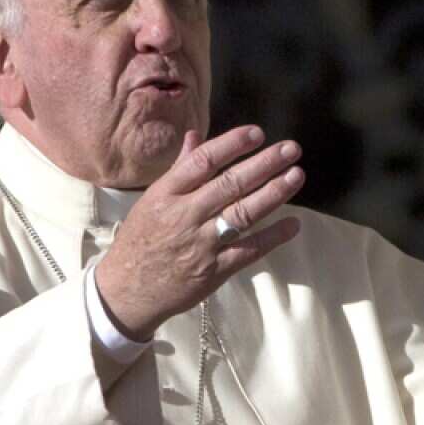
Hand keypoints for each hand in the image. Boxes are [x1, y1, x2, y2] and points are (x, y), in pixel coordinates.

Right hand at [95, 125, 305, 340]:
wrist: (127, 291)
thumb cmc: (140, 240)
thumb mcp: (152, 199)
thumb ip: (180, 168)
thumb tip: (196, 136)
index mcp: (166, 193)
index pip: (203, 161)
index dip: (232, 145)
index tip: (257, 133)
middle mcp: (185, 215)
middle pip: (230, 184)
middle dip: (264, 164)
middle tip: (291, 149)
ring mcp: (201, 244)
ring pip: (243, 214)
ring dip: (273, 193)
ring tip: (296, 176)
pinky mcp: (214, 270)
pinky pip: (249, 251)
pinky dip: (272, 237)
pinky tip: (293, 224)